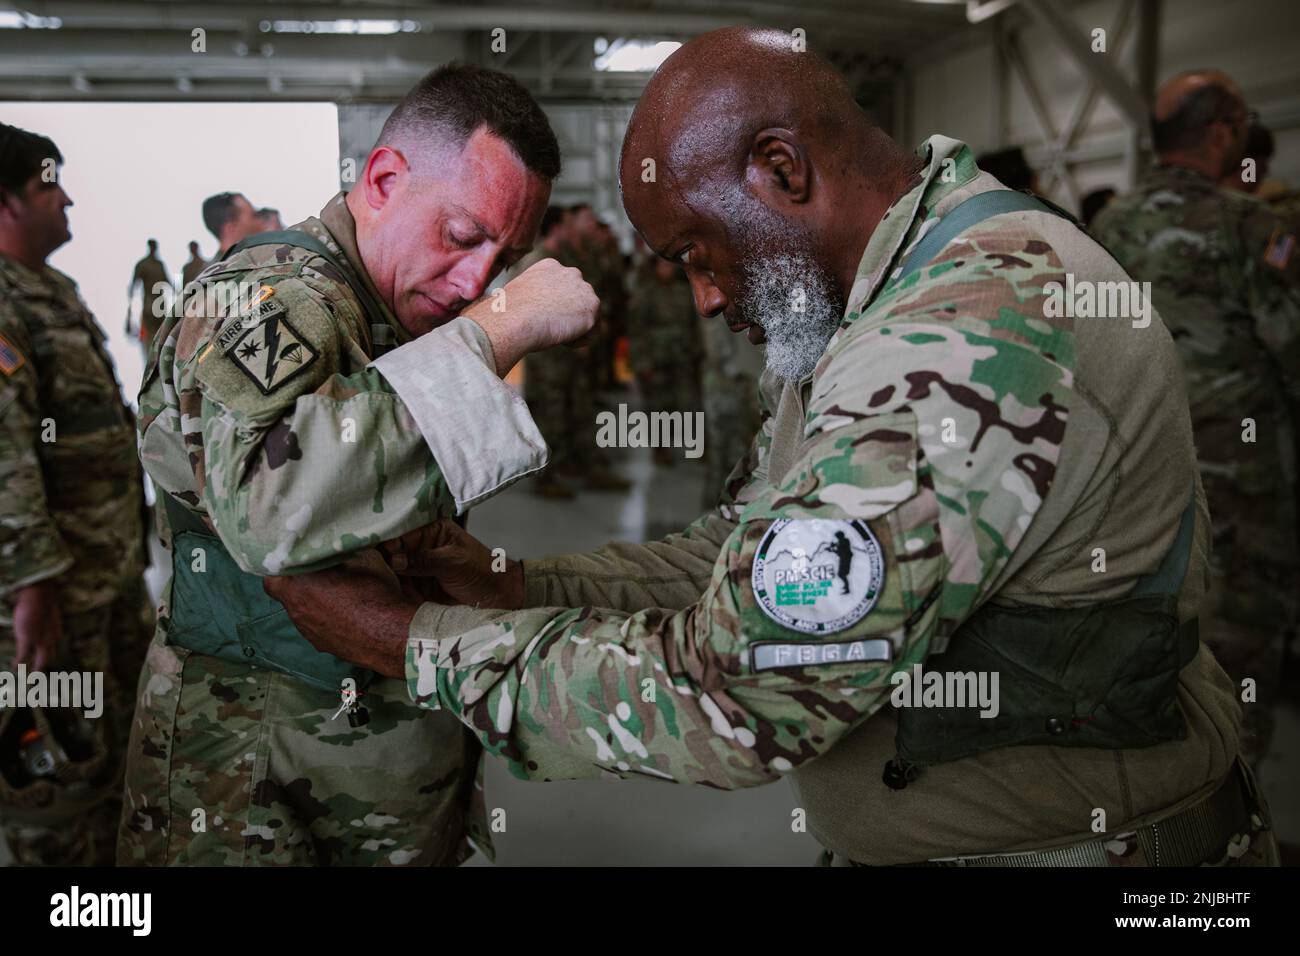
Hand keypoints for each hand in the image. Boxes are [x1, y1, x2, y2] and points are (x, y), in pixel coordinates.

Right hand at [13, 582, 62, 670]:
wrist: (39, 596)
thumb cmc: (42, 601)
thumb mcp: (47, 614)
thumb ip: (46, 622)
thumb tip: (40, 620)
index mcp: (56, 633)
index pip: (55, 649)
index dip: (48, 656)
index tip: (44, 662)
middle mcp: (52, 640)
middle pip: (49, 659)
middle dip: (42, 668)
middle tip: (36, 677)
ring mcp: (40, 641)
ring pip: (39, 662)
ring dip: (32, 670)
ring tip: (25, 676)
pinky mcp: (27, 639)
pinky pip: (23, 657)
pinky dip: (18, 664)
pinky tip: (13, 666)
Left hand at [263, 551, 417, 678]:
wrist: (393, 635)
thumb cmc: (374, 592)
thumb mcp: (360, 557)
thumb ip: (338, 550)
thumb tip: (334, 540)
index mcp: (297, 586)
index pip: (271, 573)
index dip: (282, 564)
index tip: (295, 556)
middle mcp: (296, 611)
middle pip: (286, 593)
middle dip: (297, 582)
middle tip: (317, 571)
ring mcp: (309, 632)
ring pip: (302, 611)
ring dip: (313, 601)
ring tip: (337, 593)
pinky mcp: (323, 646)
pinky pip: (317, 626)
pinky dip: (326, 618)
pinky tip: (346, 613)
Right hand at [381, 521, 524, 610]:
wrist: (499, 598)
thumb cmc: (482, 571)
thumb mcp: (453, 561)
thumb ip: (424, 560)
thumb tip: (393, 559)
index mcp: (431, 531)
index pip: (400, 533)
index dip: (384, 540)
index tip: (367, 548)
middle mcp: (420, 548)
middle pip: (391, 553)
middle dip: (379, 560)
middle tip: (362, 568)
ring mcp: (417, 569)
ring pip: (391, 572)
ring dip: (382, 579)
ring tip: (367, 584)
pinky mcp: (418, 588)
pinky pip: (399, 589)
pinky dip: (391, 593)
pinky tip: (379, 596)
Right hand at [464, 258, 598, 374]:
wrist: (514, 318)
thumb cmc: (505, 313)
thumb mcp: (516, 298)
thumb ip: (530, 300)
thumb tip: (504, 311)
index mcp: (550, 266)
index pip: (563, 291)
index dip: (553, 309)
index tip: (539, 318)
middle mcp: (570, 272)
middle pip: (578, 302)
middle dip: (568, 317)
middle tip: (548, 328)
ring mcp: (584, 288)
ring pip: (587, 317)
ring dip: (573, 330)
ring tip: (553, 333)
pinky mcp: (592, 306)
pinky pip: (592, 333)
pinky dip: (579, 341)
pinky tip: (562, 338)